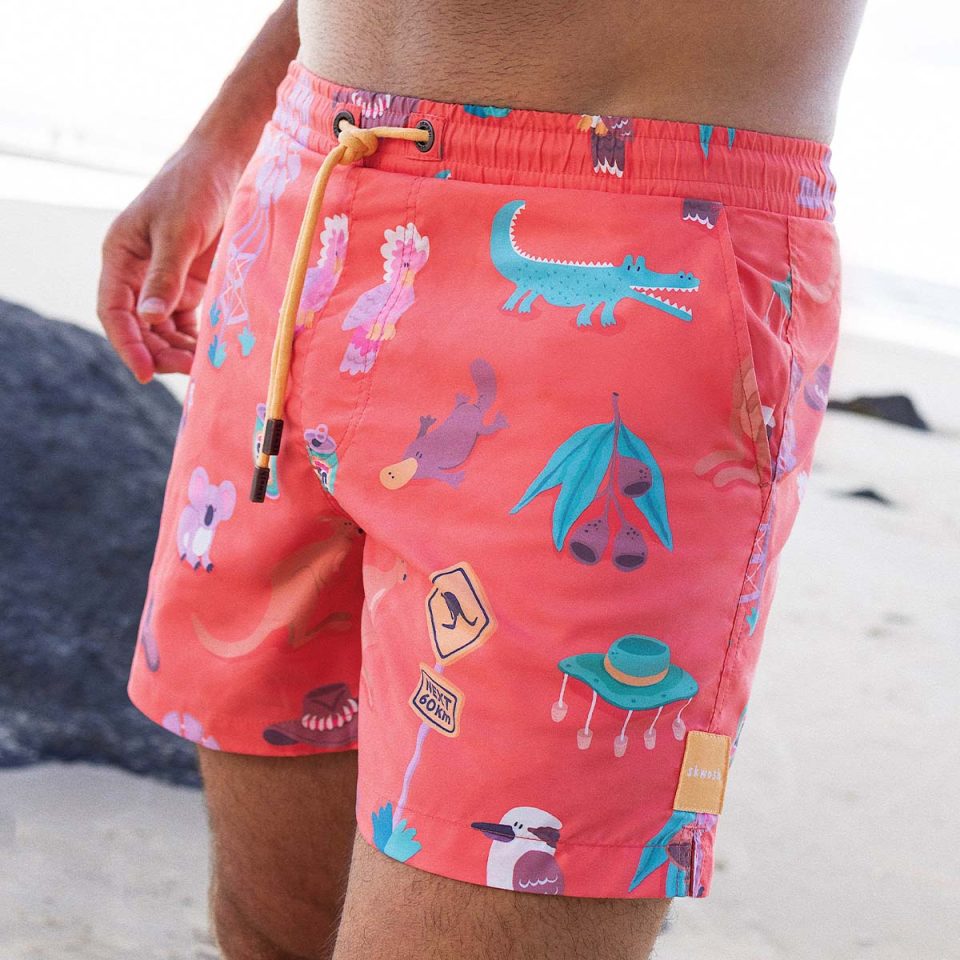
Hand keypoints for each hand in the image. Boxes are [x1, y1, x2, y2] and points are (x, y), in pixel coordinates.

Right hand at [97, 136, 244, 382]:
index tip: (146, 372)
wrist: (224, 165)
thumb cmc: (194, 189)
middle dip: (160, 351)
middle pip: (140, 327)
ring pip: (164, 329)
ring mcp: (165, 280)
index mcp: (121, 258)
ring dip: (180, 350)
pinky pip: (189, 321)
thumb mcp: (178, 232)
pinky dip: (198, 338)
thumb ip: (165, 276)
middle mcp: (138, 273)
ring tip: (204, 365)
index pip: (114, 312)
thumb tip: (150, 319)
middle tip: (189, 369)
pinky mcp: (192, 284)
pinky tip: (214, 352)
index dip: (127, 345)